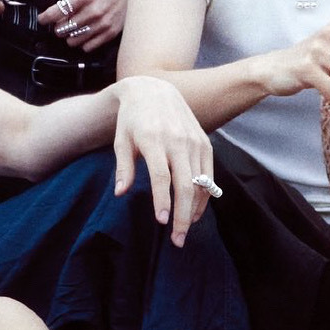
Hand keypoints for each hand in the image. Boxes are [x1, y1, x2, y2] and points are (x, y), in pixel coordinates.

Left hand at [39, 0, 126, 52]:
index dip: (46, 17)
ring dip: (70, 36)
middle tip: (61, 22)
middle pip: (63, 29)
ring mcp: (102, 23)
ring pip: (73, 41)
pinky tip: (84, 33)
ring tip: (73, 28)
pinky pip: (88, 47)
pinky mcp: (110, 32)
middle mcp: (93, 11)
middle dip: (58, 26)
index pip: (56, 12)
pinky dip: (83, 42)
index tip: (43, 18)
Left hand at [112, 75, 212, 246]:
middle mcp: (178, 141)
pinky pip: (209, 174)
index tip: (162, 222)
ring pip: (200, 182)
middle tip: (177, 241)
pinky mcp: (205, 142)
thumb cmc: (132, 120)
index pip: (162, 177)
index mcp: (155, 140)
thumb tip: (120, 193)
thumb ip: (123, 167)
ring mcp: (195, 141)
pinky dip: (204, 195)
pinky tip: (195, 212)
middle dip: (183, 216)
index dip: (163, 201)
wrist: (154, 89)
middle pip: (185, 184)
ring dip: (195, 210)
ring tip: (185, 231)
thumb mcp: (121, 141)